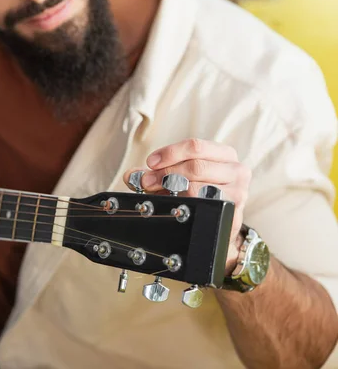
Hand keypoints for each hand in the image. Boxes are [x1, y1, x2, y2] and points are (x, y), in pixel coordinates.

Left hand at [123, 138, 250, 274]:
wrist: (218, 223)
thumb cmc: (197, 193)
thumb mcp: (178, 177)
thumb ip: (154, 173)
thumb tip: (130, 176)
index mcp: (224, 154)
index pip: (195, 146)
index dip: (169, 153)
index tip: (150, 163)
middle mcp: (236, 170)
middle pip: (195, 166)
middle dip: (165, 174)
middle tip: (147, 182)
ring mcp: (238, 192)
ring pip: (198, 187)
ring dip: (172, 190)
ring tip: (158, 193)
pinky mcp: (233, 212)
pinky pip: (204, 206)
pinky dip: (185, 204)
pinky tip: (177, 204)